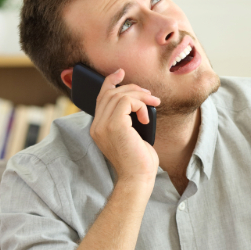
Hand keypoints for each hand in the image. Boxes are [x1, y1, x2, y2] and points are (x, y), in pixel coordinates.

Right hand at [90, 68, 160, 183]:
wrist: (138, 177)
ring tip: (153, 104)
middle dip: (133, 89)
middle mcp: (97, 125)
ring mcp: (103, 125)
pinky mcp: (114, 125)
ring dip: (140, 96)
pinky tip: (146, 118)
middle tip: (151, 97)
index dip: (110, 82)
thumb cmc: (139, 160)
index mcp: (99, 128)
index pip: (101, 98)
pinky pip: (126, 101)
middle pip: (110, 93)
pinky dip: (140, 105)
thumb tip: (138, 100)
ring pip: (119, 95)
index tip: (121, 72)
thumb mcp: (132, 135)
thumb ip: (128, 119)